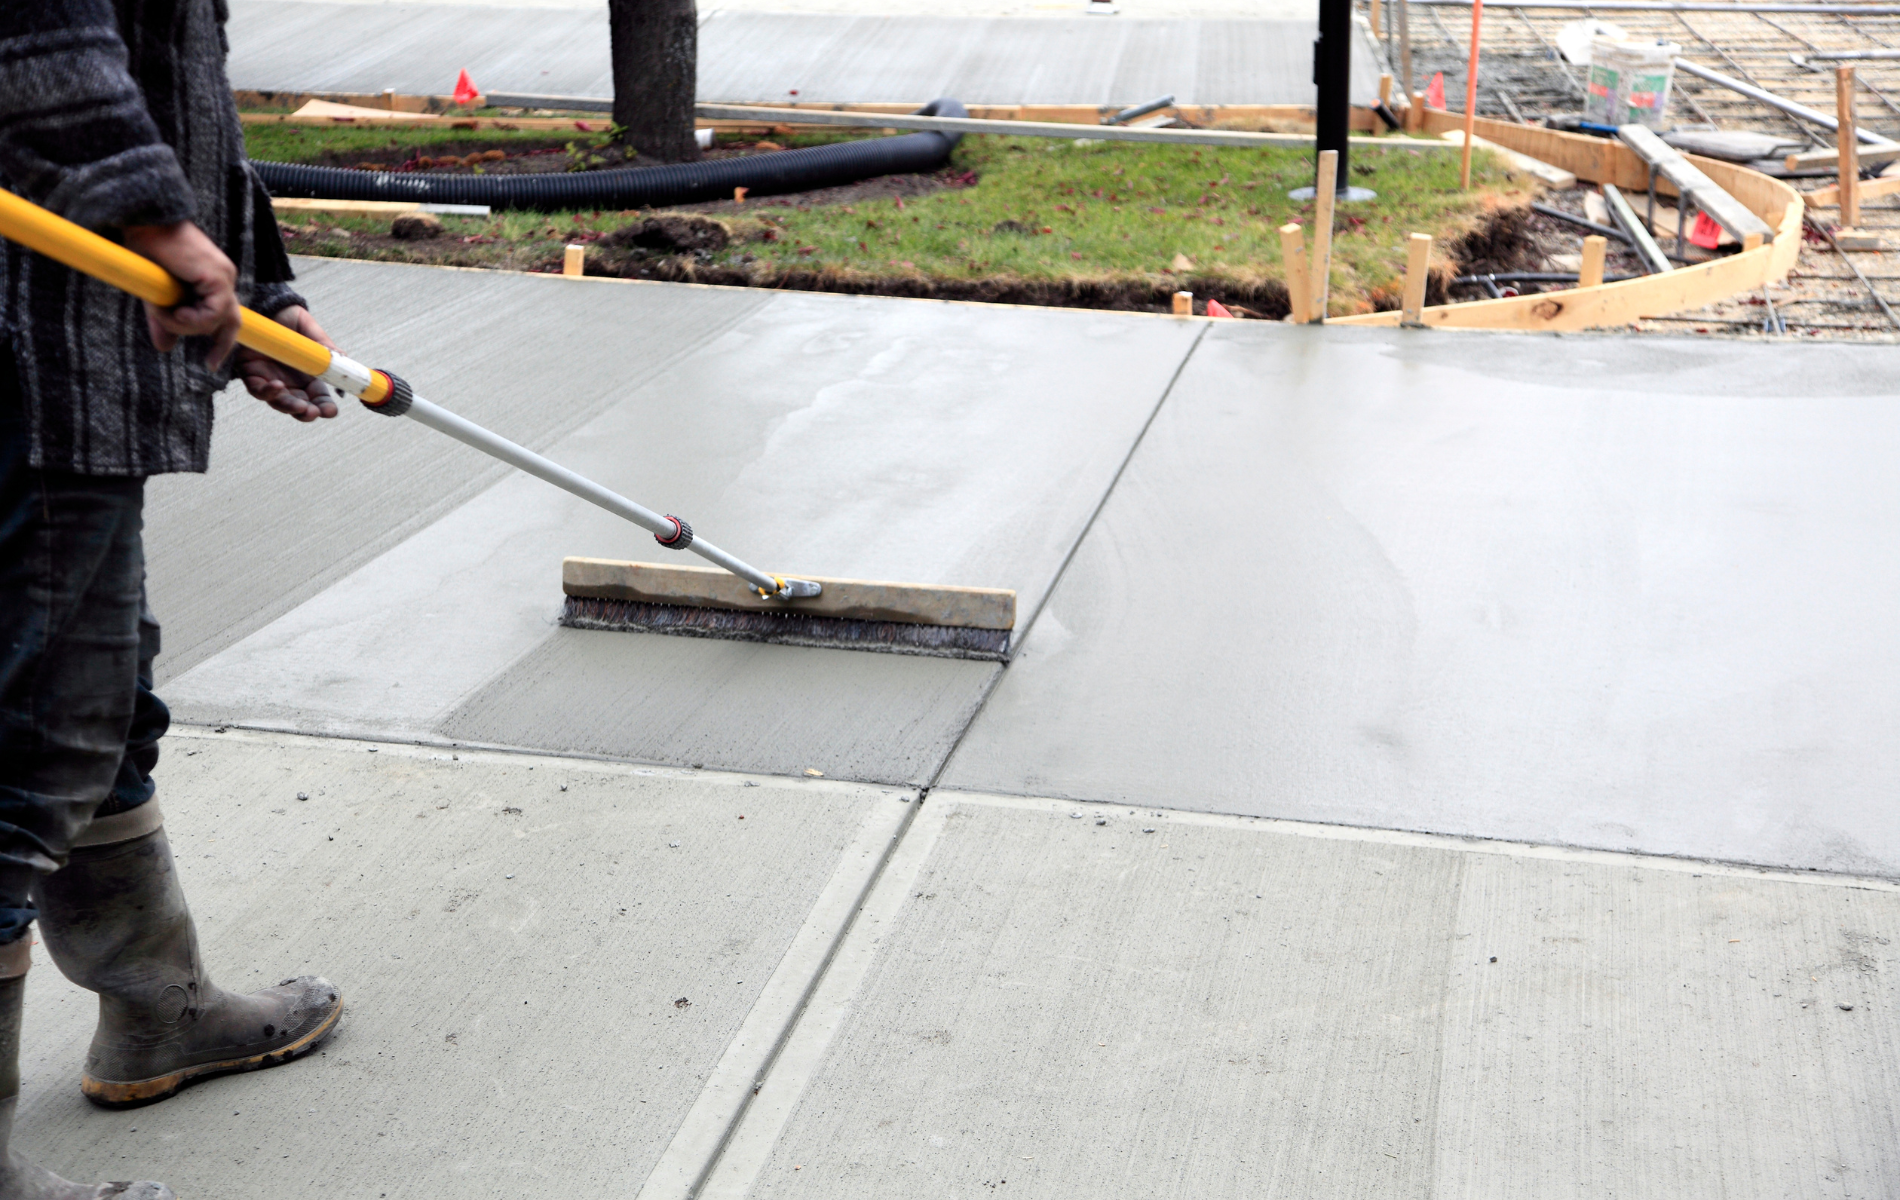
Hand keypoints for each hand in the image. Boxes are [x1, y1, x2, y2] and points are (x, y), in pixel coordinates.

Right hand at [122, 222, 240, 368]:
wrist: (142, 223)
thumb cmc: (145, 252)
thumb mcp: (156, 296)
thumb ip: (164, 320)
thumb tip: (165, 347)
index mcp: (213, 280)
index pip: (226, 315)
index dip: (222, 339)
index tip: (211, 362)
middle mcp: (223, 278)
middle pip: (232, 321)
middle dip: (222, 345)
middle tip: (210, 364)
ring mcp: (223, 277)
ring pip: (215, 321)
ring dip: (185, 325)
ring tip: (161, 311)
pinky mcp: (217, 277)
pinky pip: (210, 314)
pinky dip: (188, 319)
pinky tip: (170, 310)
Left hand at [236, 306, 338, 420]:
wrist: (262, 303)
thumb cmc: (287, 317)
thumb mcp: (309, 328)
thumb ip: (324, 345)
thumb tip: (341, 358)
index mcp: (307, 375)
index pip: (318, 398)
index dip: (325, 407)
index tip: (331, 411)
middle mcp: (289, 381)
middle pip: (299, 406)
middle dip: (307, 413)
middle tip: (314, 412)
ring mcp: (269, 379)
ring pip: (279, 402)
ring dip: (289, 407)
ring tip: (300, 406)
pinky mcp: (250, 373)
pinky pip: (257, 389)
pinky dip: (268, 392)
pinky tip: (278, 386)